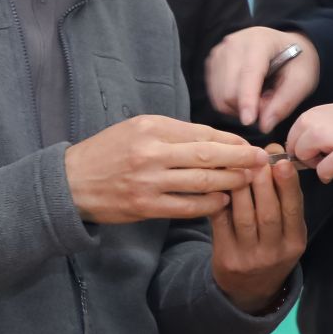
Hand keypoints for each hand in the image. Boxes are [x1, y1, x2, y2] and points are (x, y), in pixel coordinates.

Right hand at [64, 114, 266, 223]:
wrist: (70, 182)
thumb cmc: (106, 153)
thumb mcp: (135, 129)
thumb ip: (171, 133)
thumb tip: (212, 140)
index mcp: (151, 127)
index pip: (201, 133)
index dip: (230, 141)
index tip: (249, 145)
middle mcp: (151, 152)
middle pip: (207, 155)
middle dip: (240, 159)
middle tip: (262, 161)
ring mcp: (149, 180)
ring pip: (202, 181)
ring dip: (230, 182)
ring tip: (249, 182)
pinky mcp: (145, 206)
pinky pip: (187, 206)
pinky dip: (209, 204)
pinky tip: (223, 202)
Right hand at [206, 28, 318, 131]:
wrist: (284, 45)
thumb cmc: (296, 62)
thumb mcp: (302, 81)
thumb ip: (284, 103)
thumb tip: (264, 126)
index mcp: (259, 41)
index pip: (248, 74)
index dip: (247, 100)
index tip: (249, 121)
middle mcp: (234, 43)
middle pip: (229, 90)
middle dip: (247, 108)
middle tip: (267, 107)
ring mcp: (219, 52)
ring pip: (219, 96)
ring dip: (238, 108)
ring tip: (258, 100)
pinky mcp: (212, 63)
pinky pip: (215, 95)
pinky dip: (229, 103)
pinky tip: (245, 96)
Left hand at [209, 146, 305, 310]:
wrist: (248, 290)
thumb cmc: (270, 249)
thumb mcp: (287, 232)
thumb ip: (284, 199)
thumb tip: (274, 155)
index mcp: (295, 242)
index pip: (294, 210)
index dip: (288, 184)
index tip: (282, 161)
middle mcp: (275, 252)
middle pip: (269, 213)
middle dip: (263, 182)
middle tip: (256, 158)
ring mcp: (250, 257)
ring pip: (245, 217)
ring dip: (240, 188)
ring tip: (236, 165)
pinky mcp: (227, 258)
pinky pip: (222, 224)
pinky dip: (220, 201)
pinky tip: (218, 184)